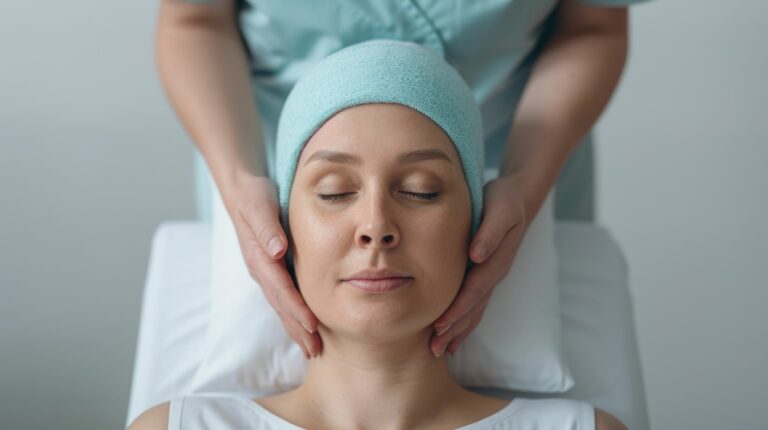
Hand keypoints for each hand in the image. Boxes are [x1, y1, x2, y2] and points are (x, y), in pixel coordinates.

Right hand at [226, 175, 321, 358]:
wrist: (242, 190)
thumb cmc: (254, 195)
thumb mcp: (258, 204)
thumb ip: (266, 227)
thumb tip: (277, 249)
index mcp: (259, 258)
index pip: (281, 289)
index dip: (296, 309)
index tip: (312, 326)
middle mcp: (261, 270)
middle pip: (281, 306)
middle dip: (297, 329)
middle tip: (316, 351)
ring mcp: (265, 273)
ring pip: (282, 306)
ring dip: (295, 328)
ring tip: (312, 348)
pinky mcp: (272, 270)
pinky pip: (283, 298)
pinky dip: (294, 315)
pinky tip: (305, 327)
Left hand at [430, 175, 527, 356]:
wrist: (516, 199)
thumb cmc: (504, 202)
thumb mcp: (501, 209)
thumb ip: (490, 231)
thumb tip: (476, 255)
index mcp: (496, 259)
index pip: (475, 289)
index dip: (459, 308)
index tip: (441, 324)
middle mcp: (494, 273)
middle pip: (474, 307)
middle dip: (454, 328)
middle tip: (435, 349)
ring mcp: (491, 277)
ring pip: (475, 310)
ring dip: (458, 331)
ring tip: (440, 350)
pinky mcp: (485, 276)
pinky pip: (475, 304)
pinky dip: (463, 321)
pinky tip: (451, 335)